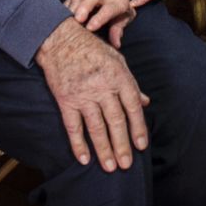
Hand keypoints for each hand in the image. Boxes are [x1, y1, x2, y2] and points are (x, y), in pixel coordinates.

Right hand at [35, 18, 149, 172]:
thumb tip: (145, 102)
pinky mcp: (65, 100)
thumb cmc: (91, 49)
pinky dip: (78, 143)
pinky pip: (73, 126)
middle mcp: (102, 87)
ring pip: (96, 127)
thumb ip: (131, 84)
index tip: (141, 145)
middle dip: (122, 145)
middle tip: (126, 165)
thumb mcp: (117, 61)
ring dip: (104, 149)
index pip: (133, 107)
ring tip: (109, 167)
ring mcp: (83, 95)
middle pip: (116, 121)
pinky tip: (84, 158)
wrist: (60, 39)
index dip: (138, 128)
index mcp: (118, 76)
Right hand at [64, 0, 135, 47]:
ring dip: (73, 8)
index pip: (109, 9)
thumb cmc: (120, 12)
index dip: (100, 18)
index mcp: (118, 2)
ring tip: (67, 20)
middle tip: (77, 19)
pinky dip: (67, 7)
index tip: (90, 28)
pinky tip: (63, 16)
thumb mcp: (123, 20)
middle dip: (84, 7)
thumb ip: (117, 31)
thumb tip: (116, 44)